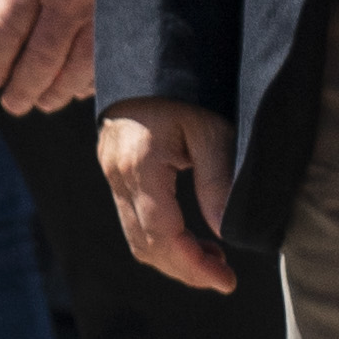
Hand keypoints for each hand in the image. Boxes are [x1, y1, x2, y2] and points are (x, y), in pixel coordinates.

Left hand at [0, 0, 97, 113]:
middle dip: (23, 88)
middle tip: (14, 104)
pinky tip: (77, 88)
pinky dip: (90, 79)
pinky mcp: (126, 10)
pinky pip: (106, 58)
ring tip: (43, 101)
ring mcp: (100, 4)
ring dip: (56, 91)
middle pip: (39, 58)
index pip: (7, 32)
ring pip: (75, 67)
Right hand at [101, 99, 237, 294]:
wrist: (150, 56)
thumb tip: (225, 232)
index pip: (163, 236)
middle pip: (145, 245)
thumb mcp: (212, 130)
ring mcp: (111, 172)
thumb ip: (218, 181)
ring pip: (136, 236)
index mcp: (140, 165)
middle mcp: (117, 173)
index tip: (227, 281)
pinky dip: (161, 238)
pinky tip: (191, 237)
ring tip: (212, 260)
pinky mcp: (114, 169)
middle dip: (185, 269)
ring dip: (173, 257)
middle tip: (224, 277)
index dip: (194, 267)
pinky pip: (132, 219)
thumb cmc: (186, 88)